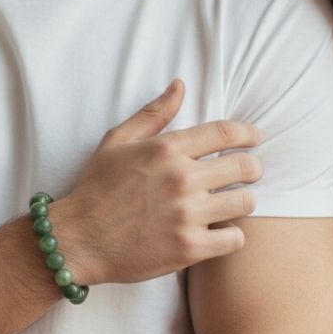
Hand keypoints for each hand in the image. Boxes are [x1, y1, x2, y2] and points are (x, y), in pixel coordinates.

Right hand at [55, 79, 263, 284]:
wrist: (78, 240)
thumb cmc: (95, 190)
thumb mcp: (117, 142)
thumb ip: (153, 114)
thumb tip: (180, 86)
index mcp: (167, 149)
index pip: (225, 133)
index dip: (247, 134)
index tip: (254, 139)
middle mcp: (182, 179)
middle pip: (245, 167)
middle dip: (252, 169)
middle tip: (248, 175)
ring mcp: (187, 214)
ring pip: (245, 203)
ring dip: (241, 203)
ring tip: (230, 206)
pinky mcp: (189, 247)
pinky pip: (235, 239)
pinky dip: (231, 236)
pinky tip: (218, 234)